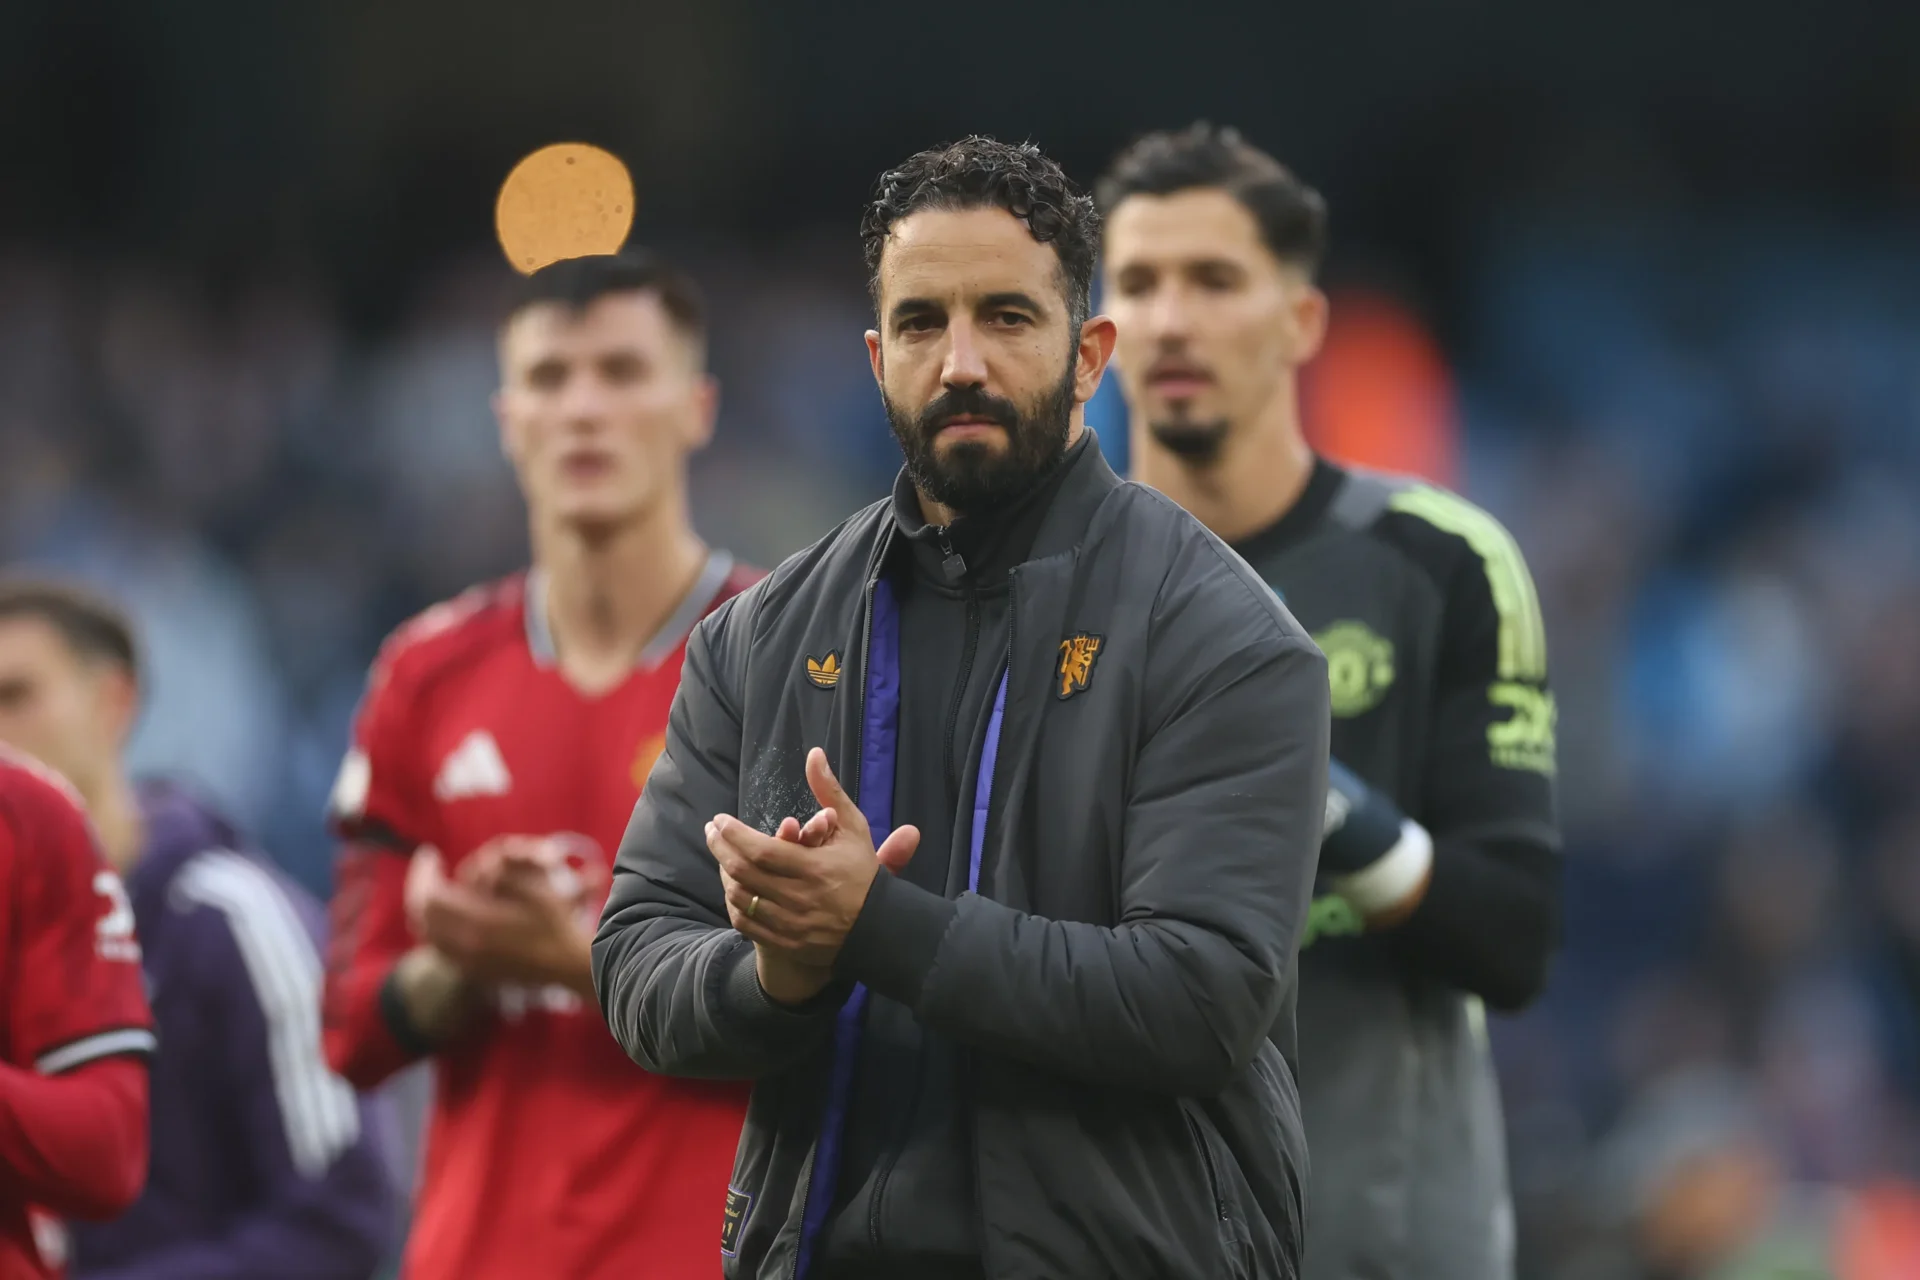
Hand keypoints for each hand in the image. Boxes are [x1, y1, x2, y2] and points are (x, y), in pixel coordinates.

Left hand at [416, 836, 595, 995]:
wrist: (569, 966)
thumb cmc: (557, 924)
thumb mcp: (530, 889)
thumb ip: (499, 876)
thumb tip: (473, 868)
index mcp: (478, 924)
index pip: (431, 896)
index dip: (424, 872)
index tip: (429, 853)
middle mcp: (466, 946)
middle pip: (422, 915)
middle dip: (419, 888)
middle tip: (428, 869)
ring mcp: (468, 963)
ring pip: (428, 934)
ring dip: (425, 908)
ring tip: (435, 889)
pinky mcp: (474, 972)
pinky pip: (440, 948)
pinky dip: (435, 927)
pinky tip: (448, 915)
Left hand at [707, 748, 919, 976]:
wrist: (879, 926)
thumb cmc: (863, 872)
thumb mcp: (853, 828)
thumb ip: (830, 792)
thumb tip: (814, 754)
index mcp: (816, 869)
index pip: (761, 851)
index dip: (734, 835)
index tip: (720, 820)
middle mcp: (800, 899)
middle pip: (744, 873)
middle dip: (720, 848)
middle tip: (711, 831)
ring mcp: (791, 925)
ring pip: (741, 898)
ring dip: (724, 874)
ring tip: (721, 854)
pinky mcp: (787, 943)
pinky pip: (746, 923)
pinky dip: (734, 904)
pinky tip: (732, 886)